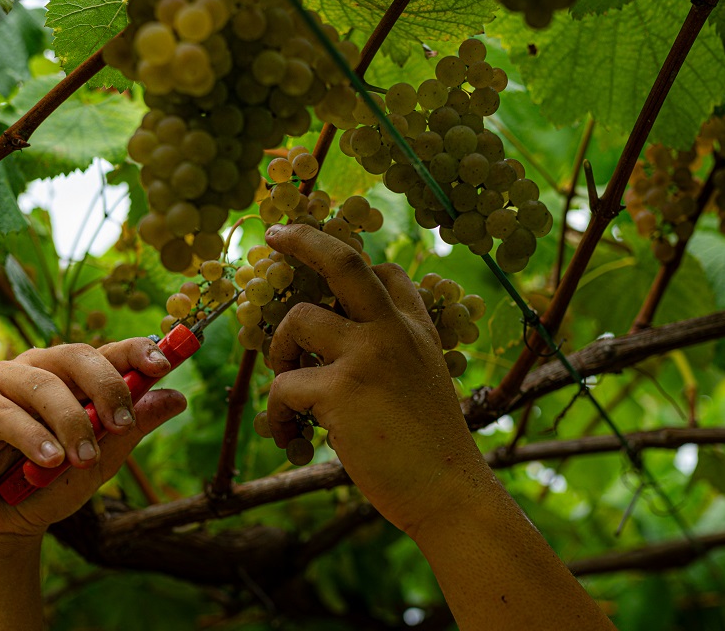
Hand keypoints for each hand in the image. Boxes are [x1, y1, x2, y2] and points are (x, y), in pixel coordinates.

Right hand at [0, 339, 185, 543]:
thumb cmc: (49, 485)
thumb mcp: (101, 460)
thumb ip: (132, 428)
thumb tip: (177, 398)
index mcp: (73, 376)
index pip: (109, 351)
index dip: (137, 350)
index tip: (162, 366)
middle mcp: (39, 368)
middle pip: (77, 356)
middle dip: (106, 387)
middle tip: (120, 425)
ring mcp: (3, 381)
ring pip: (45, 385)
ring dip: (71, 423)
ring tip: (84, 460)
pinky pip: (6, 413)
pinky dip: (32, 437)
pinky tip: (48, 461)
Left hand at [263, 223, 489, 535]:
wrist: (450, 490)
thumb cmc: (432, 448)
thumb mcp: (426, 380)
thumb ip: (396, 351)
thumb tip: (341, 338)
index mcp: (415, 327)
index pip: (381, 272)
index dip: (346, 262)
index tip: (317, 253)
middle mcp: (392, 330)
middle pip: (342, 262)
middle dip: (303, 239)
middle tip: (274, 234)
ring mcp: (366, 355)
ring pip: (296, 322)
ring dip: (278, 353)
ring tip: (287, 390)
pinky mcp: (339, 390)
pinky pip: (283, 385)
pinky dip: (278, 414)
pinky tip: (292, 437)